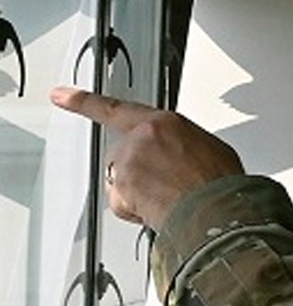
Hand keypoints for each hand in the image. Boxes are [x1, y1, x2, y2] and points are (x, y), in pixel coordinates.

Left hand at [50, 86, 243, 229]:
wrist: (216, 209)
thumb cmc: (219, 182)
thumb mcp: (210, 149)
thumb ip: (182, 144)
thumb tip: (182, 155)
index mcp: (164, 123)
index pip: (116, 108)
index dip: (84, 101)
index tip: (61, 95)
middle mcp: (141, 138)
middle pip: (125, 155)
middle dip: (139, 172)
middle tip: (167, 186)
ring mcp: (128, 163)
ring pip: (123, 180)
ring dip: (140, 192)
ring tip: (171, 198)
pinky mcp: (121, 187)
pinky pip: (121, 202)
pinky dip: (136, 210)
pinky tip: (160, 209)